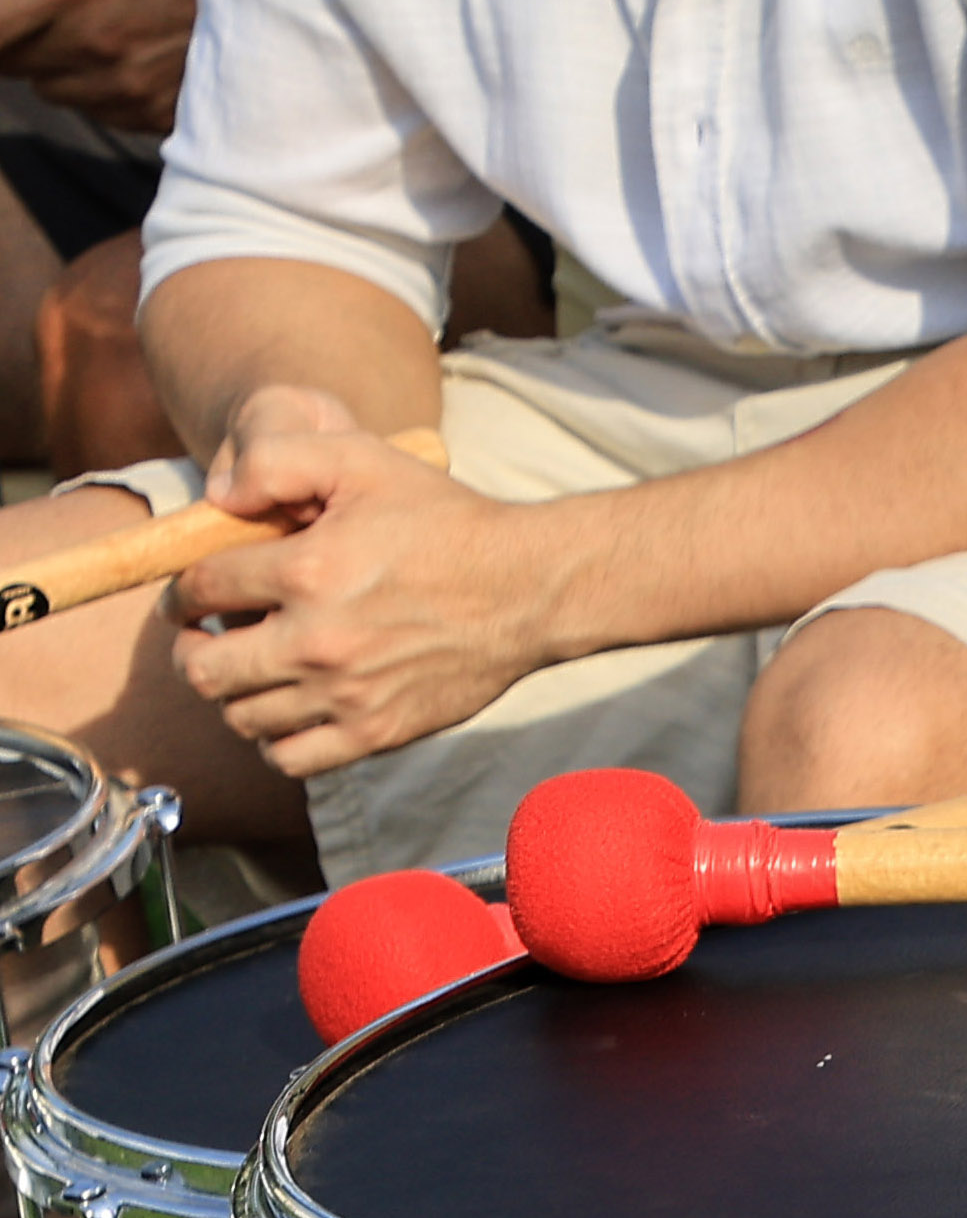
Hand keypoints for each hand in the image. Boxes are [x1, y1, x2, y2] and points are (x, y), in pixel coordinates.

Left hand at [0, 0, 200, 131]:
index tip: (1, 14)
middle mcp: (93, 44)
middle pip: (13, 62)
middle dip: (19, 37)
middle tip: (52, 10)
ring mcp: (128, 85)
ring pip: (54, 90)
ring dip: (59, 66)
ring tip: (98, 32)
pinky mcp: (159, 113)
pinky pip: (101, 111)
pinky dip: (101, 88)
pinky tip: (134, 56)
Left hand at [168, 393, 561, 776]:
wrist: (531, 589)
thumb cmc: (445, 522)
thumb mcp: (361, 460)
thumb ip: (276, 461)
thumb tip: (216, 499)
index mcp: (307, 571)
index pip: (200, 590)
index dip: (184, 590)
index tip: (196, 594)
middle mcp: (319, 641)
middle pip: (203, 669)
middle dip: (191, 649)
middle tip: (208, 636)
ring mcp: (348, 694)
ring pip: (240, 716)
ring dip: (235, 693)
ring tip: (254, 669)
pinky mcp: (379, 731)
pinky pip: (291, 757)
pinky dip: (275, 739)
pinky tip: (292, 708)